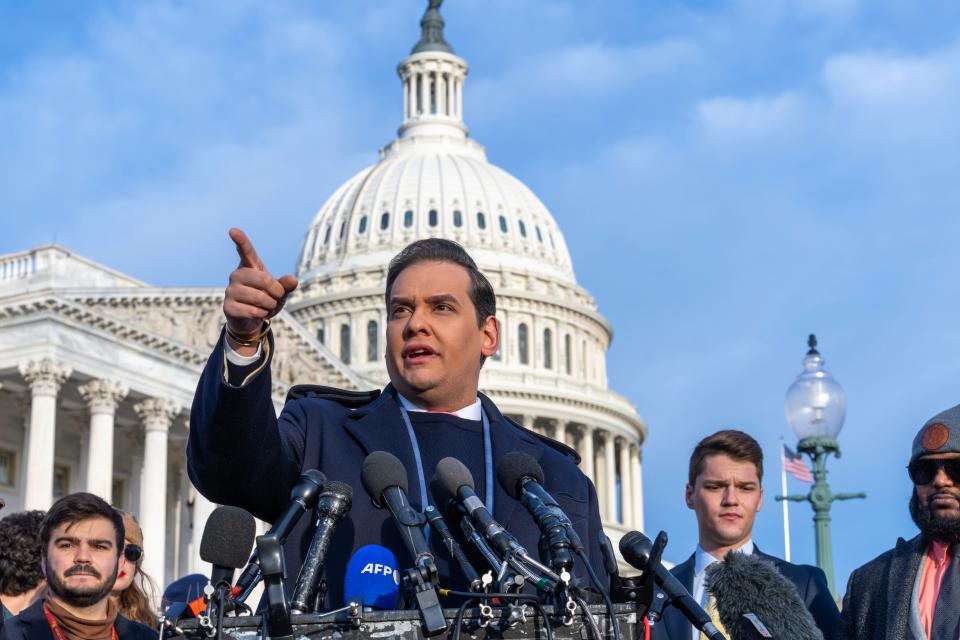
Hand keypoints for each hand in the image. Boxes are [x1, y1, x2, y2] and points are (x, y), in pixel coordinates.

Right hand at [223, 228, 297, 349]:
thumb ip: (286, 285)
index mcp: (249, 266)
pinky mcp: (228, 307)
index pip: (245, 251)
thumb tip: (293, 280)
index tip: (233, 230)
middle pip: (264, 280)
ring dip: (270, 305)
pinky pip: (252, 311)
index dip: (240, 240)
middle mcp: (237, 275)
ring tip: (267, 306)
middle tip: (276, 297)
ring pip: (259, 297)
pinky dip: (262, 314)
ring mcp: (230, 290)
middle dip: (277, 292)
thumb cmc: (267, 300)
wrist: (252, 320)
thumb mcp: (280, 292)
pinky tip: (258, 313)